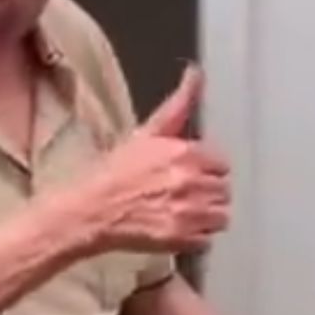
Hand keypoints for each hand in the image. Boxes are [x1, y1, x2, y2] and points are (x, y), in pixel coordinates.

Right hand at [80, 65, 230, 253]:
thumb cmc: (115, 171)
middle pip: (224, 190)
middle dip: (207, 192)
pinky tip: (175, 228)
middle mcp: (192, 181)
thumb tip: (196, 73)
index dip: (205, 170)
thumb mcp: (147, 133)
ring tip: (180, 212)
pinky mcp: (182, 238)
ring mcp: (189, 212)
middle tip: (182, 194)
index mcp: (186, 153)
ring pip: (221, 216)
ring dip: (206, 216)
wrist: (89, 210)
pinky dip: (195, 238)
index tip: (188, 174)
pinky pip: (207, 240)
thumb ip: (179, 106)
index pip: (222, 164)